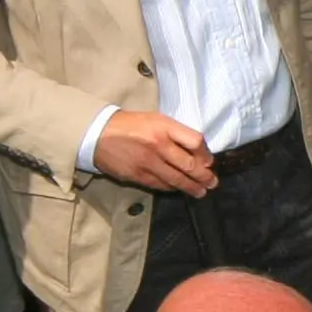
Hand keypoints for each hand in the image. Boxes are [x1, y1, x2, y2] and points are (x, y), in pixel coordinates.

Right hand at [92, 111, 216, 194]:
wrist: (99, 133)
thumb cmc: (131, 124)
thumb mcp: (156, 119)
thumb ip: (175, 133)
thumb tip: (196, 151)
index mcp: (165, 126)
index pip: (195, 141)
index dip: (206, 154)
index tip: (209, 162)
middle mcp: (159, 144)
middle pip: (190, 165)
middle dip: (204, 176)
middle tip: (212, 182)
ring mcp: (149, 162)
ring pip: (177, 179)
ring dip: (192, 187)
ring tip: (201, 192)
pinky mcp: (138, 175)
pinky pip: (161, 185)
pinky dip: (172, 188)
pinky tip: (179, 189)